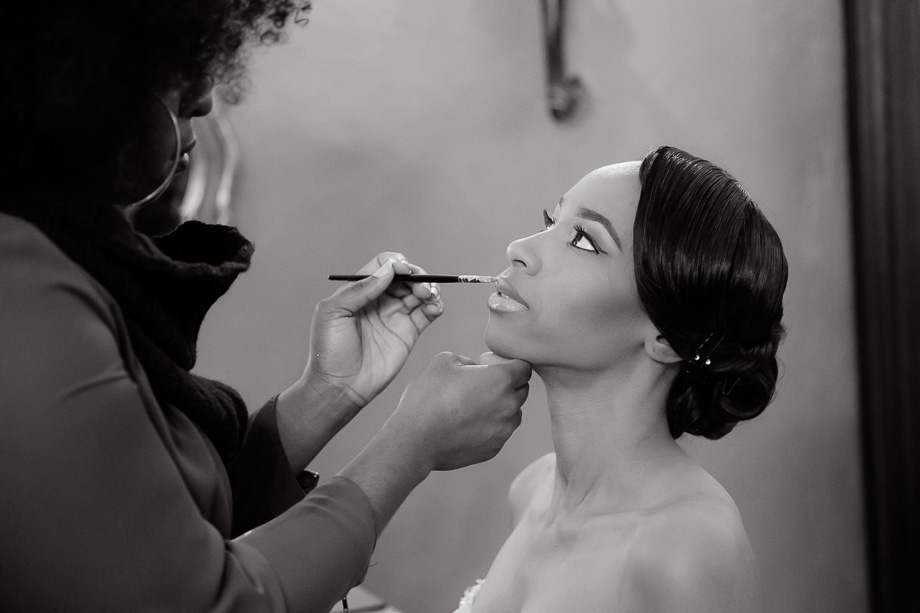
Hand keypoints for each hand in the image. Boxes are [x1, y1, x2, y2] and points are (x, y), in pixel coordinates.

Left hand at [303, 252, 442, 411]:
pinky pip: (427, 313)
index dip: (394, 263)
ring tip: (428, 294)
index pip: (382, 267)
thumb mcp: (333, 312)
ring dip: (428, 287)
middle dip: (415, 274)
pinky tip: (434, 306)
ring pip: (418, 292)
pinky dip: (436, 305)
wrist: (340, 386)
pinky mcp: (408, 333)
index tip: (401, 269)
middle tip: (419, 285)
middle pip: (405, 276)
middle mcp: (379, 301)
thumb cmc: (329, 351)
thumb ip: (359, 289)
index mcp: (359, 292)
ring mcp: (395, 316)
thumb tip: (389, 270)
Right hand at [383, 351, 532, 471]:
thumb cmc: (428, 397)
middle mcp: (508, 406)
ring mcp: (503, 431)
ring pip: (513, 414)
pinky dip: (490, 427)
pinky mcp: (494, 449)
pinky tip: (467, 424)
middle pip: (522, 391)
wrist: (415, 440)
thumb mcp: (444, 361)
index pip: (524, 368)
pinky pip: (500, 433)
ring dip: (502, 407)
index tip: (493, 366)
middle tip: (483, 385)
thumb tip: (475, 370)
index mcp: (500, 380)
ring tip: (474, 407)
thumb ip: (468, 360)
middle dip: (508, 385)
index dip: (511, 364)